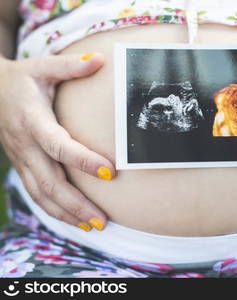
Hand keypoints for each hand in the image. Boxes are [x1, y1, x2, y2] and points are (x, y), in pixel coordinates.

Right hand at [0, 53, 114, 230]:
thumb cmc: (22, 79)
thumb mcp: (42, 67)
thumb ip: (69, 66)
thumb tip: (100, 60)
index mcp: (33, 121)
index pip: (59, 146)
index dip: (83, 160)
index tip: (110, 171)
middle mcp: (25, 145)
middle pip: (51, 182)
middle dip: (77, 204)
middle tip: (103, 220)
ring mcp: (21, 159)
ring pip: (42, 194)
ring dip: (67, 213)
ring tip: (93, 226)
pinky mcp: (23, 165)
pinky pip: (37, 193)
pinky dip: (55, 209)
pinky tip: (74, 220)